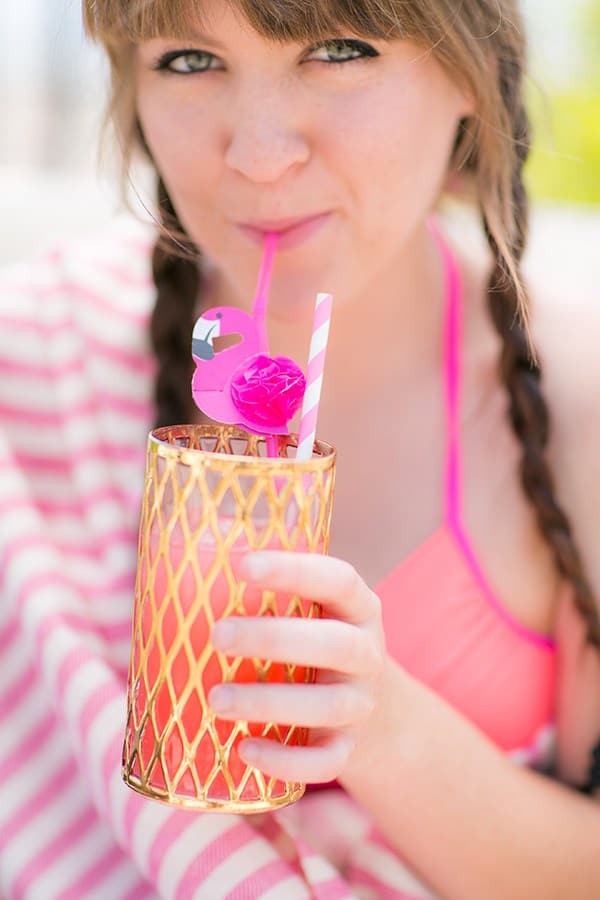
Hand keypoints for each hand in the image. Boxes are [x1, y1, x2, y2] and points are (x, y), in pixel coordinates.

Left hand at [209, 551, 385, 783]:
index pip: (338, 580)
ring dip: (270, 702)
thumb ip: (264, 598)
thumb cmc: (311, 647)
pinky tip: (245, 750)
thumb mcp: (308, 614)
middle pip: (334, 643)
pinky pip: (326, 761)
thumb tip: (172, 581)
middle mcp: (367, 653)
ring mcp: (360, 704)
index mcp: (357, 607)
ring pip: (328, 705)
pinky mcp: (349, 749)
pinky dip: (286, 761)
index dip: (294, 570)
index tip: (242, 565)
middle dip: (274, 639)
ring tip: (215, 700)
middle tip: (217, 636)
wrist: (371, 713)